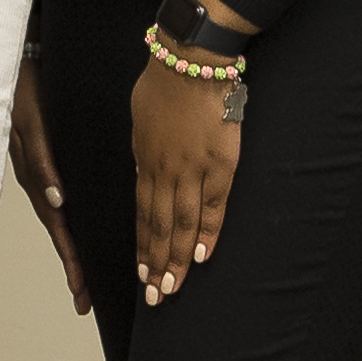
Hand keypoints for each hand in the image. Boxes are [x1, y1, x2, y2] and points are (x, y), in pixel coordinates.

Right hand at [10, 64, 88, 317]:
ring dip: (70, 246)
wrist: (10, 58)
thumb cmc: (21, 86)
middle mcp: (39, 178)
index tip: (83, 291)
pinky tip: (75, 226)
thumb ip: (41, 159)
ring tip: (82, 275)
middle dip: (72, 264)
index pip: (58, 227)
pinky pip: (57, 198)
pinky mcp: (43, 157)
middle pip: (59, 230)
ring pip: (58, 217)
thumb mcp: (29, 121)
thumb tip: (57, 198)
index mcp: (37, 176)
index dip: (71, 260)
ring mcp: (39, 170)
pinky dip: (67, 219)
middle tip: (86, 298)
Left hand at [128, 53, 241, 302]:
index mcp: (145, 162)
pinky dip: (207, 232)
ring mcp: (193, 171)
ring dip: (176, 259)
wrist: (190, 64)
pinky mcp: (220, 165)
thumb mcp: (141, 121)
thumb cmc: (163, 85)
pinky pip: (213, 206)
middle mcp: (166, 172)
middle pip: (159, 227)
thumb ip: (145, 152)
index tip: (141, 272)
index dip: (143, 245)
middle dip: (155, 264)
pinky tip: (200, 256)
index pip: (142, 214)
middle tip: (154, 296)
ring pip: (182, 224)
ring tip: (172, 287)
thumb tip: (147, 173)